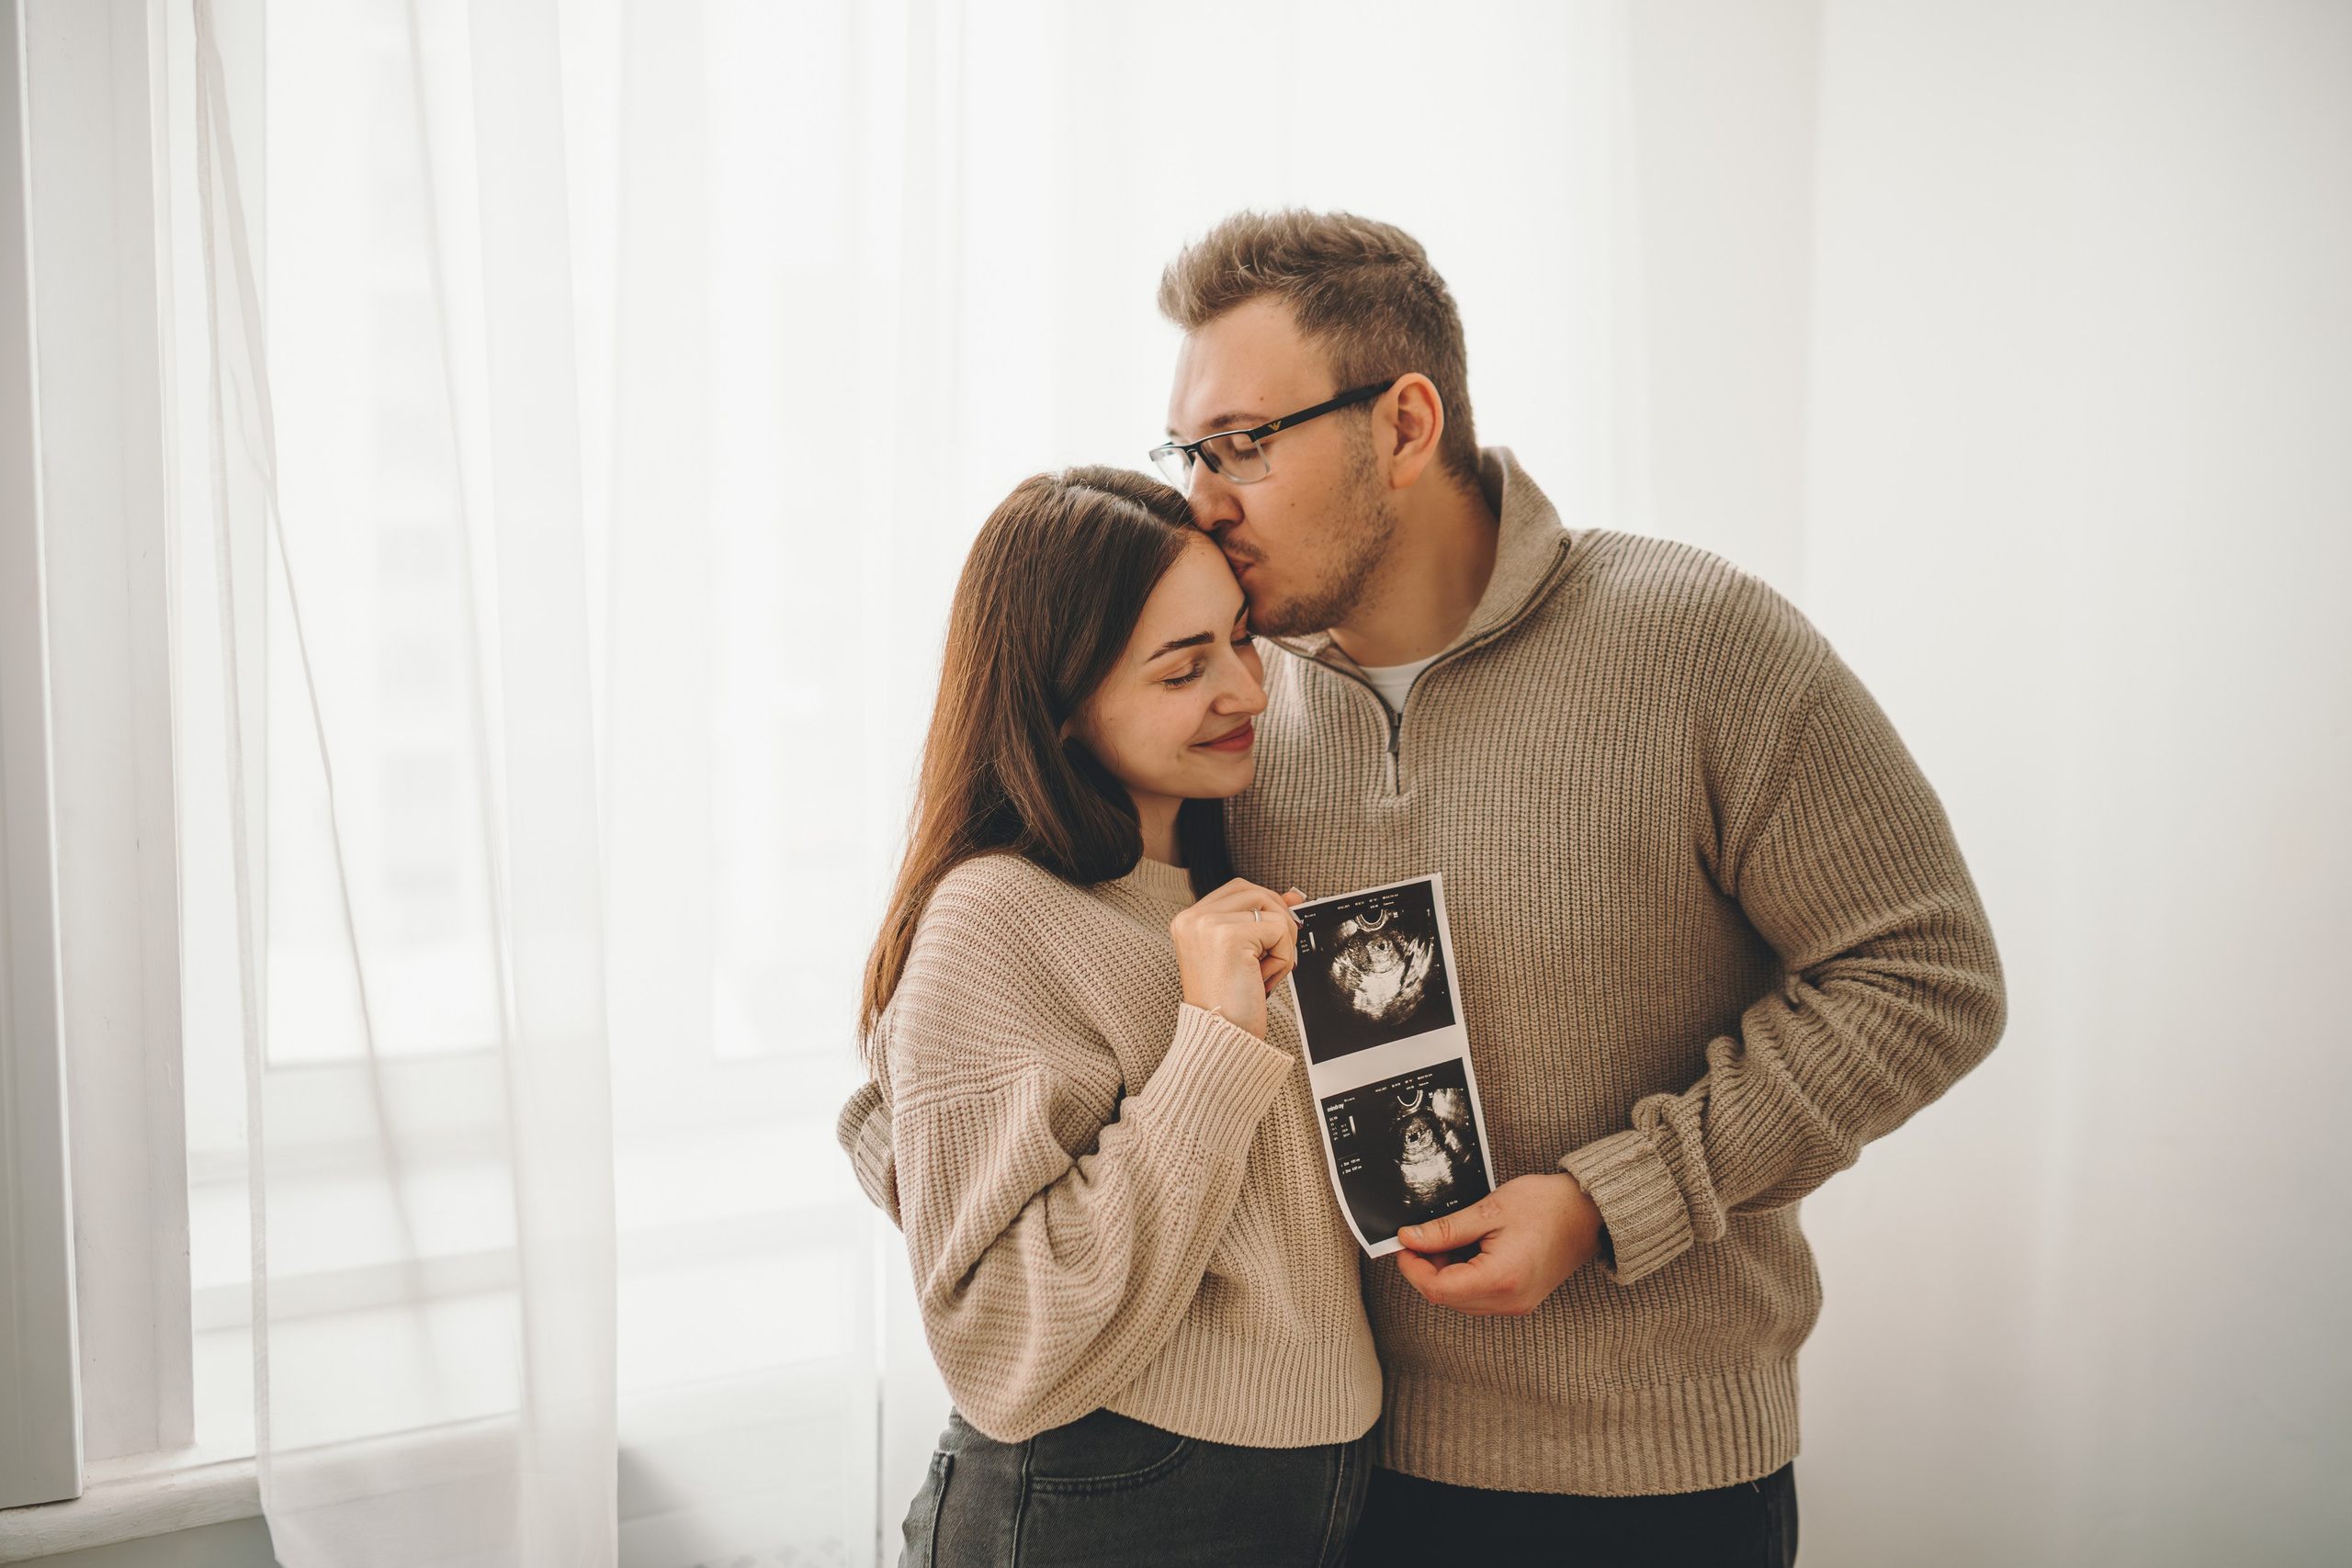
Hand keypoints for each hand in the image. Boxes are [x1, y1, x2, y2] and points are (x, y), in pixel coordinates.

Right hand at [1169, 879, 1301, 1038]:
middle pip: (1256, 893)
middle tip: (1276, 953)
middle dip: (1279, 920)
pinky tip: (1263, 979)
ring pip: (1271, 909)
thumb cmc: (1229, 1004)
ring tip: (1263, 972)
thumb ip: (1259, 921)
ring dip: (1281, 943)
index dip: (1267, 901)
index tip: (1285, 919)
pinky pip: (1278, 931)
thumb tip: (1292, 897)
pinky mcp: (1229, 937)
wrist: (1220, 1039)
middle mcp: (1193, 919)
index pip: (1238, 889)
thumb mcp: (1242, 954)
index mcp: (1189, 921)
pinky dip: (1281, 958)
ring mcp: (1208, 925)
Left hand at [1393, 1173, 1603, 1315]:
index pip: (1438, 1289)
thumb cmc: (1546, 1206)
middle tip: (1424, 1236)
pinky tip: (1469, 1249)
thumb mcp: (1488, 1210)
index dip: (1413, 1268)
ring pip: (1461, 1300)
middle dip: (1427, 1268)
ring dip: (1445, 1273)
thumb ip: (1445, 1229)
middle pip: (1447, 1298)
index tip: (1404, 1244)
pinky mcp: (1519, 1299)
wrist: (1587, 1214)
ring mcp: (1516, 1304)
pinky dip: (1464, 1276)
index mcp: (1501, 1279)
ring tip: (1452, 1238)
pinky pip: (1479, 1296)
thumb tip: (1410, 1239)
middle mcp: (1509, 1301)